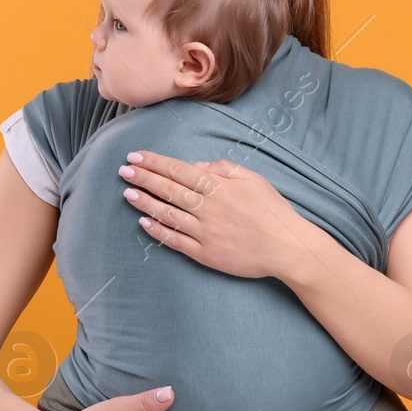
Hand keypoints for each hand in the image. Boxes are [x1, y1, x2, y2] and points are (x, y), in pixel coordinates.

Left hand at [118, 151, 305, 278]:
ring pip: (168, 214)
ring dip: (145, 203)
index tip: (135, 156)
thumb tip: (196, 168)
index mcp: (219, 187)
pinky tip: (144, 223)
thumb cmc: (273, 211)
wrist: (287, 248)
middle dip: (144, 178)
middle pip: (169, 190)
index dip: (155, 163)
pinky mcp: (206, 254)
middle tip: (123, 171)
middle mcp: (208, 208)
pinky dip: (159, 232)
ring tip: (128, 193)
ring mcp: (205, 232)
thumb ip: (224, 169)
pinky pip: (177, 241)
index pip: (179, 171)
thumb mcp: (254, 179)